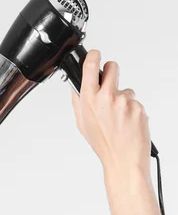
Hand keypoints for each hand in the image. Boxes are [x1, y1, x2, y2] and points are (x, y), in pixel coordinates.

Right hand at [71, 49, 151, 174]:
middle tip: (110, 85)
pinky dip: (132, 109)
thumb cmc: (104, 145)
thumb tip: (76, 88)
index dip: (93, 56)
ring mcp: (124, 102)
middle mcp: (106, 98)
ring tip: (119, 117)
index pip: (91, 66)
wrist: (124, 159)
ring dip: (123, 98)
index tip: (95, 55)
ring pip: (125, 89)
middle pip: (112, 67)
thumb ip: (78, 104)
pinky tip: (127, 122)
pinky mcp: (138, 106)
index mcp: (89, 101)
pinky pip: (135, 101)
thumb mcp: (82, 125)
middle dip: (111, 72)